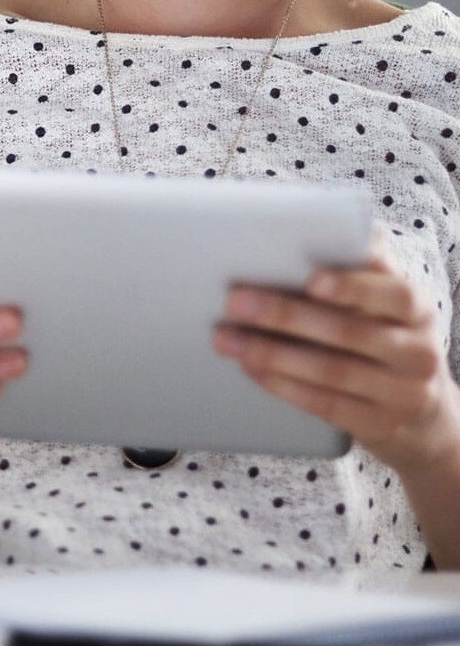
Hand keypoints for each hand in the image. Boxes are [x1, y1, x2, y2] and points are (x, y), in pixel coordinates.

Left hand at [213, 242, 459, 475]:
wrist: (419, 408)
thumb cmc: (383, 332)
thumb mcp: (382, 300)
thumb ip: (357, 267)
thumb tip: (311, 221)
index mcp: (417, 309)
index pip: (393, 293)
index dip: (353, 287)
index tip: (311, 280)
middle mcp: (418, 352)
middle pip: (349, 332)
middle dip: (285, 315)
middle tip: (235, 302)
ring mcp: (403, 393)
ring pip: (331, 371)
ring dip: (270, 353)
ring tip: (227, 339)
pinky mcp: (380, 424)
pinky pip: (326, 404)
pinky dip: (282, 385)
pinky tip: (250, 368)